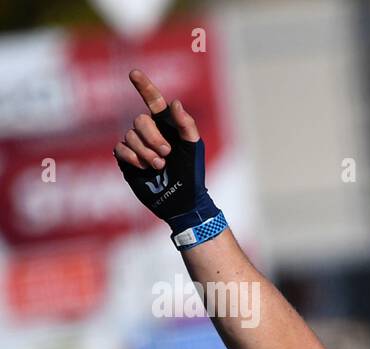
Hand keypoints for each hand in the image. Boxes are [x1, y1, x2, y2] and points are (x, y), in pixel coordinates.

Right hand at [115, 69, 219, 234]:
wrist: (181, 200)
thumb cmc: (192, 174)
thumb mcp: (193, 148)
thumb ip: (186, 125)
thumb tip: (175, 102)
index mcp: (167, 126)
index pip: (153, 101)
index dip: (143, 86)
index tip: (134, 73)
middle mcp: (150, 132)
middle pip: (140, 121)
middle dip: (153, 137)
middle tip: (167, 153)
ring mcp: (137, 145)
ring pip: (130, 136)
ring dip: (146, 152)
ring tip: (160, 166)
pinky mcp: (126, 159)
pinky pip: (120, 148)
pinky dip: (132, 158)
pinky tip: (144, 168)